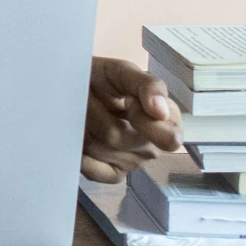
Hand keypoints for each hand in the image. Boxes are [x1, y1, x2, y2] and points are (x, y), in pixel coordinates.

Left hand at [81, 56, 181, 181]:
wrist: (76, 85)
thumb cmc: (105, 79)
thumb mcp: (125, 72)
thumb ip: (148, 86)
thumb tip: (160, 111)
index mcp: (168, 121)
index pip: (168, 138)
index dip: (142, 118)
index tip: (127, 100)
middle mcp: (153, 146)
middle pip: (118, 138)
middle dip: (98, 113)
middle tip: (92, 97)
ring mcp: (133, 163)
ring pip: (98, 148)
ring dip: (84, 125)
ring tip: (83, 110)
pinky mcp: (112, 174)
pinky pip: (93, 170)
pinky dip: (80, 151)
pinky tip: (80, 133)